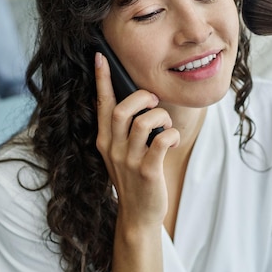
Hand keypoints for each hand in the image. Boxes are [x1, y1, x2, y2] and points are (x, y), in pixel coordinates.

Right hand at [94, 52, 178, 229]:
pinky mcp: (147, 171)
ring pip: (143, 122)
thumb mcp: (120, 152)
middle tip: (154, 102)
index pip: (102, 104)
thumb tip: (136, 100)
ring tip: (165, 126)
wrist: (138, 215)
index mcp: (105, 140)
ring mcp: (128, 160)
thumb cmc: (133, 178)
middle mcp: (112, 148)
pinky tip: (171, 139)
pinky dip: (170, 134)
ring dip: (161, 117)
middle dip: (141, 98)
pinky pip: (161, 142)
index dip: (102, 79)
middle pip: (121, 110)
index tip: (100, 56)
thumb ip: (122, 129)